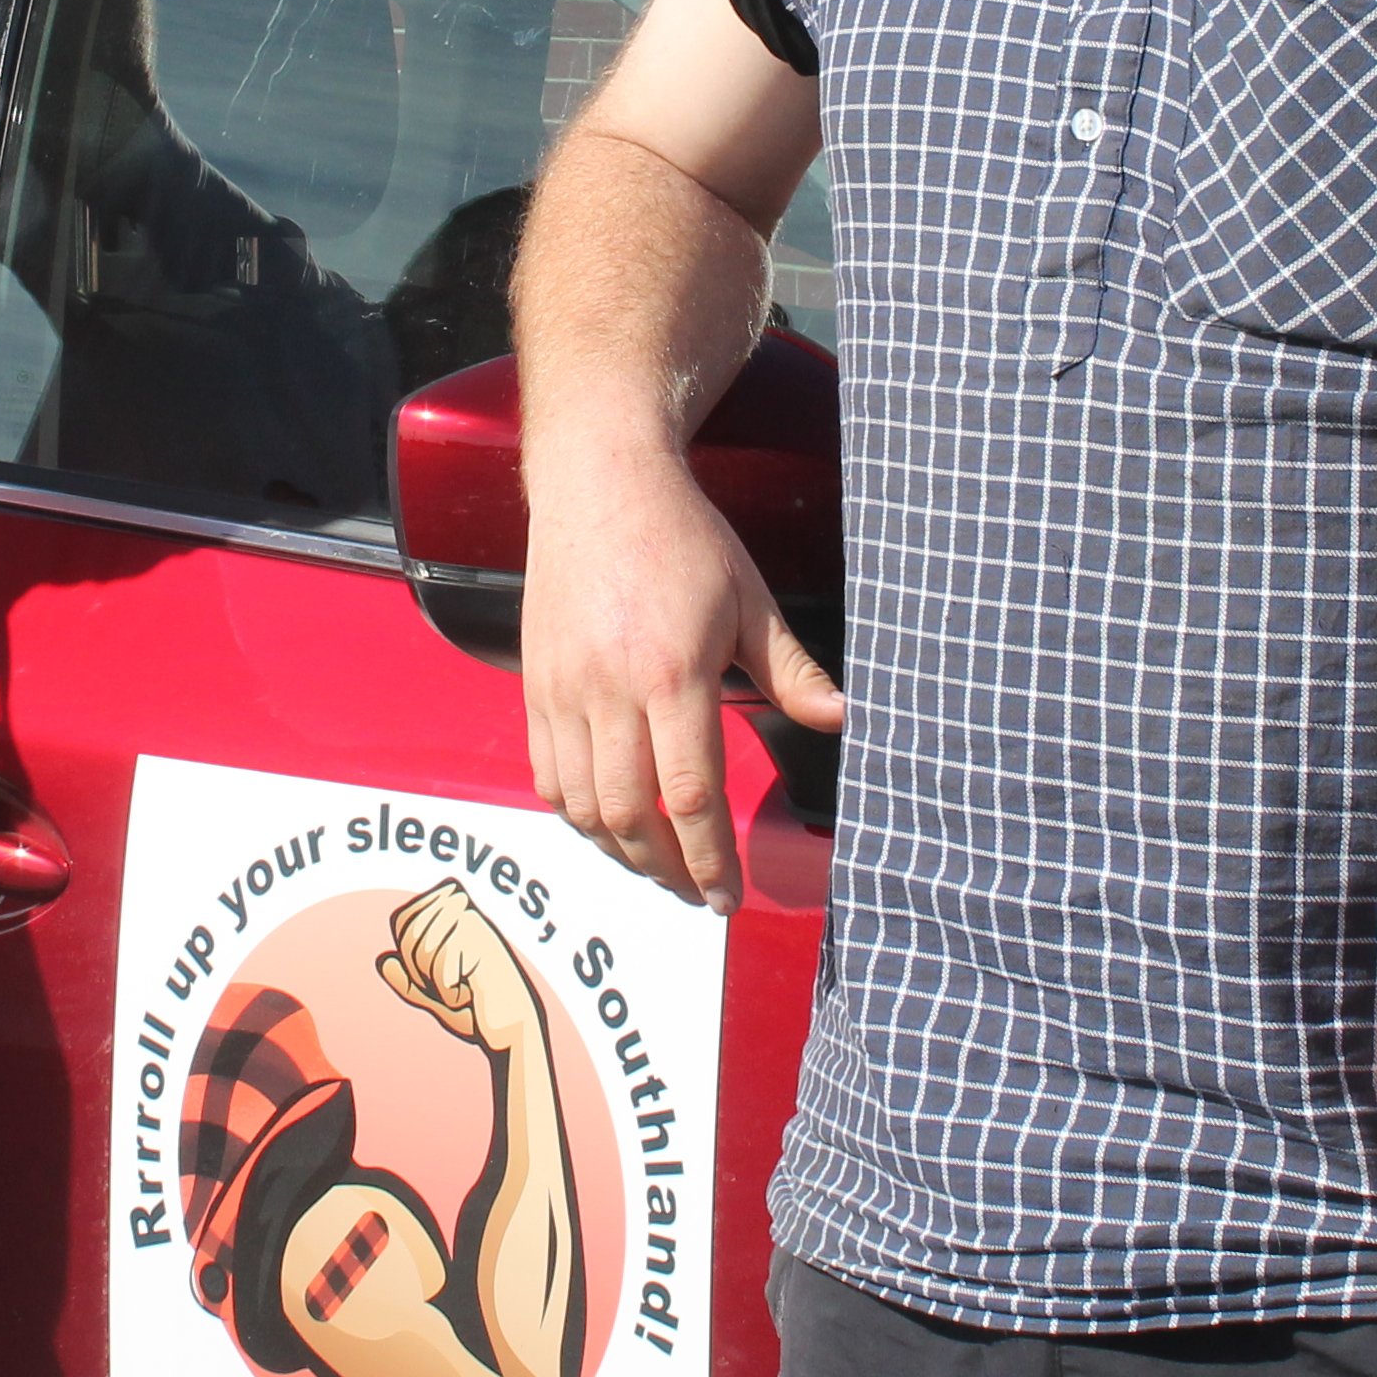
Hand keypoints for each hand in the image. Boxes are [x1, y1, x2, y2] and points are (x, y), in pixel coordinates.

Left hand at [376, 881, 540, 1052]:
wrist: (510, 1032)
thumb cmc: (475, 1009)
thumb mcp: (432, 997)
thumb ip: (406, 981)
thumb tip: (385, 962)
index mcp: (449, 912)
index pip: (401, 919)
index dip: (409, 955)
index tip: (439, 971)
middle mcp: (462, 909)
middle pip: (408, 933)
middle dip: (420, 970)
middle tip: (453, 982)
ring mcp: (474, 923)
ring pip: (423, 950)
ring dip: (437, 983)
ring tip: (465, 987)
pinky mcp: (484, 942)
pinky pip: (441, 969)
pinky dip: (451, 992)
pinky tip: (474, 993)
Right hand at [522, 449, 842, 915]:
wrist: (599, 481)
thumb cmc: (682, 537)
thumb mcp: (752, 601)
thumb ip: (793, 672)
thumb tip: (840, 720)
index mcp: (672, 673)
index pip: (690, 795)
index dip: (711, 858)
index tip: (728, 894)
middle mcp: (609, 689)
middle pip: (629, 816)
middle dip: (668, 870)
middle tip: (698, 892)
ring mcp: (564, 689)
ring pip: (581, 805)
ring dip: (620, 851)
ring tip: (658, 866)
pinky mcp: (536, 683)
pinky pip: (547, 774)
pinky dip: (577, 814)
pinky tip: (609, 822)